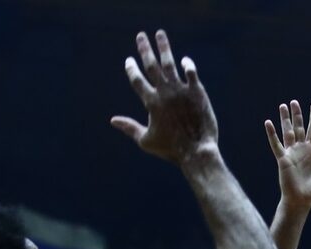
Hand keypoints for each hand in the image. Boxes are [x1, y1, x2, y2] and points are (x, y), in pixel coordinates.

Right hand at [111, 30, 217, 164]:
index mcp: (151, 103)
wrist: (197, 151)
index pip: (137, 80)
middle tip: (141, 35)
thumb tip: (112, 120)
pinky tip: (184, 60)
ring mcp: (181, 91)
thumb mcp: (146, 140)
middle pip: (152, 65)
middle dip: (145, 49)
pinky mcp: (197, 93)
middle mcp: (165, 93)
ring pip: (170, 64)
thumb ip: (129, 127)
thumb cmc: (171, 149)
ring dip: (164, 48)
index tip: (129, 60)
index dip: (132, 69)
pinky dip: (187, 64)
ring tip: (160, 34)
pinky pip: (191, 73)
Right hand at [265, 101, 310, 208]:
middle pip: (299, 128)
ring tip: (282, 105)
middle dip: (297, 115)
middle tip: (294, 102)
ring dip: (285, 120)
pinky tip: (268, 123)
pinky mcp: (282, 160)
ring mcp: (291, 154)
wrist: (301, 202)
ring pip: (287, 132)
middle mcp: (300, 150)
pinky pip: (276, 145)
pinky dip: (272, 134)